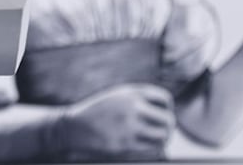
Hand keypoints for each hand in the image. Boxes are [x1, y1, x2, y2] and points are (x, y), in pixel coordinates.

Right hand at [47, 83, 174, 159]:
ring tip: (158, 141)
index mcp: (131, 93)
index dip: (167, 108)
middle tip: (164, 132)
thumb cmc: (97, 112)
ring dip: (163, 139)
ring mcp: (129, 127)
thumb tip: (165, 112)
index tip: (161, 114)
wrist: (74, 127)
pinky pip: (151, 149)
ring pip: (162, 136)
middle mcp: (132, 107)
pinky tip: (148, 148)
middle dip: (168, 127)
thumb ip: (138, 100)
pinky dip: (154, 150)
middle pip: (167, 119)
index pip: (164, 99)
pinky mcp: (125, 144)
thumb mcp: (117, 97)